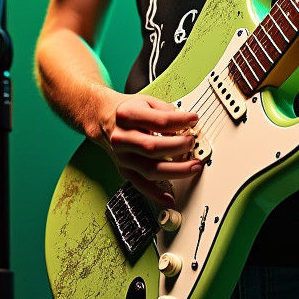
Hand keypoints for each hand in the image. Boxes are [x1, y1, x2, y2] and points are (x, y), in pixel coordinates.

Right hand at [96, 90, 201, 206]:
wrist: (105, 120)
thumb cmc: (130, 111)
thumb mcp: (148, 101)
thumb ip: (168, 112)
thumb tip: (188, 125)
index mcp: (128, 115)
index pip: (159, 121)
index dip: (180, 121)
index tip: (194, 120)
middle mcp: (122, 138)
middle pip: (153, 147)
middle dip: (179, 147)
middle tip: (192, 143)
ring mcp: (122, 157)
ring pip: (150, 169)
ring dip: (176, 170)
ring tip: (194, 167)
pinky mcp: (124, 171)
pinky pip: (141, 185)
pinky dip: (157, 193)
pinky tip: (170, 197)